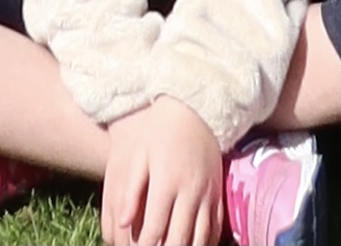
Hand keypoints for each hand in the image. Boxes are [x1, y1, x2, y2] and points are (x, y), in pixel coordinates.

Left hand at [99, 96, 226, 245]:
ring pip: (200, 238)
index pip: (155, 228)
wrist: (195, 107)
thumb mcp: (140, 154)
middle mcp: (190, 192)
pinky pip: (216, 227)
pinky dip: (206, 243)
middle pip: (179, 239)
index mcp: (168, 183)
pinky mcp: (219, 192)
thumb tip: (121, 222)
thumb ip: (131, 189)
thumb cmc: (160, 130)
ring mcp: (208, 193)